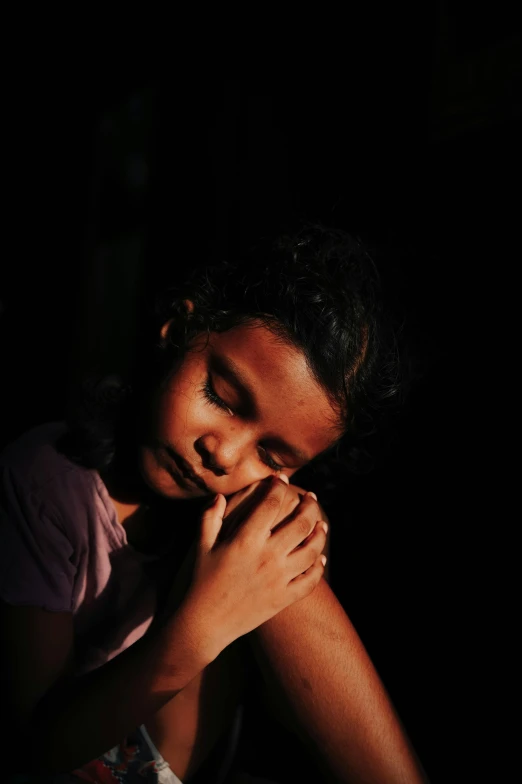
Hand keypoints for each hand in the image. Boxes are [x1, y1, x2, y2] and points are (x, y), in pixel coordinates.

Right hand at [180, 475, 327, 651]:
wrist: (202, 626)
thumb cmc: (197, 583)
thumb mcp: (199, 547)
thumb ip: (210, 518)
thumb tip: (220, 496)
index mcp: (245, 541)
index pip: (271, 504)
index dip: (278, 487)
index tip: (281, 479)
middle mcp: (267, 557)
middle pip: (301, 523)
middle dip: (310, 505)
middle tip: (311, 497)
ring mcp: (278, 579)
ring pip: (312, 551)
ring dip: (320, 534)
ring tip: (321, 525)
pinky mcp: (283, 599)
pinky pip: (310, 581)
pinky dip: (318, 568)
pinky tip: (319, 559)